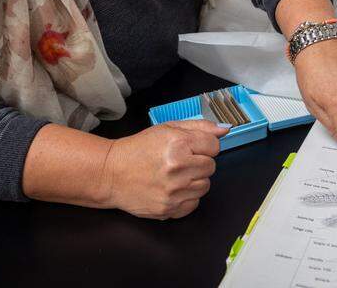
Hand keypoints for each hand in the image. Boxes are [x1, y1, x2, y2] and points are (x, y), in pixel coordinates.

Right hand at [102, 119, 228, 218]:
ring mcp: (174, 191)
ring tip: (175, 175)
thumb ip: (199, 127)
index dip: (203, 145)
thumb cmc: (138, 150)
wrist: (111, 174)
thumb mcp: (167, 129)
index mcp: (178, 145)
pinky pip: (194, 203)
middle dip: (198, 162)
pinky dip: (186, 197)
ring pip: (205, 186)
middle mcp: (178, 168)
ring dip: (194, 181)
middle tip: (180, 161)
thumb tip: (225, 129)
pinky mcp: (169, 209)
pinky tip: (172, 189)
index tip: (192, 147)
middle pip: (211, 166)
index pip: (214, 146)